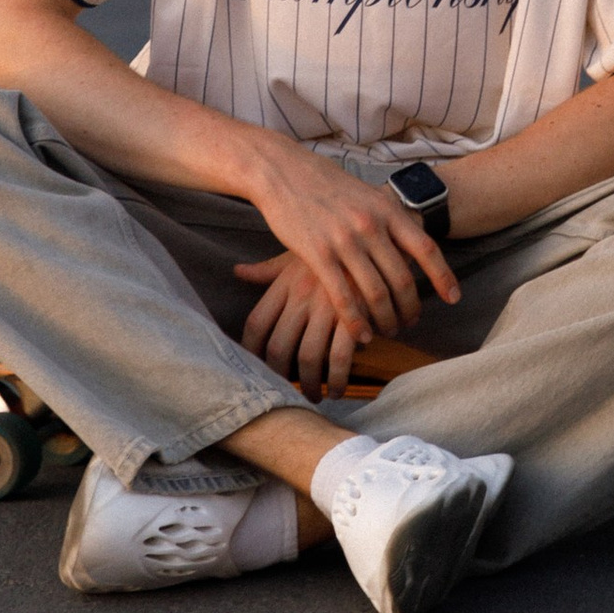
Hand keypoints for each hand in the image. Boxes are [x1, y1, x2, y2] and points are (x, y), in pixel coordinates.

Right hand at [225, 141, 457, 392]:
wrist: (284, 172)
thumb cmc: (327, 185)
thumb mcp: (367, 194)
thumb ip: (389, 218)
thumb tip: (412, 240)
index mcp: (387, 209)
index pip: (426, 248)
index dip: (443, 276)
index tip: (453, 298)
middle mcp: (371, 224)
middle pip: (403, 278)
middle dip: (410, 307)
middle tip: (411, 323)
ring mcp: (345, 240)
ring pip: (376, 293)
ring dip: (386, 319)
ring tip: (388, 331)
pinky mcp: (318, 254)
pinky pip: (344, 297)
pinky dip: (356, 322)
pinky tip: (362, 336)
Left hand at [233, 253, 434, 395]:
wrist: (376, 216)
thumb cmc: (333, 238)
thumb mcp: (297, 250)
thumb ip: (267, 269)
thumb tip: (237, 272)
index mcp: (284, 281)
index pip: (255, 324)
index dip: (251, 354)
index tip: (257, 372)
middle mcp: (300, 294)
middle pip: (277, 348)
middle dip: (281, 378)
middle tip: (289, 392)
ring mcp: (326, 303)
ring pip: (307, 359)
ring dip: (311, 385)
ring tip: (318, 396)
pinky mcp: (354, 311)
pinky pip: (340, 357)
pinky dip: (338, 377)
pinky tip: (340, 386)